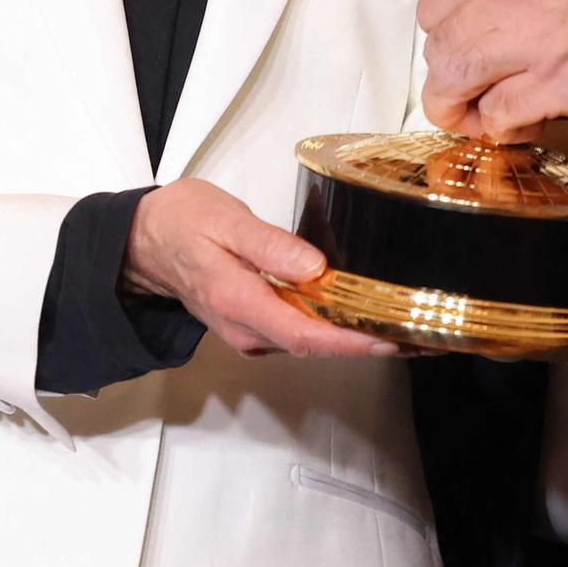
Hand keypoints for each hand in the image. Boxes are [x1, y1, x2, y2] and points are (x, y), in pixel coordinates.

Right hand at [122, 180, 397, 359]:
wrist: (146, 241)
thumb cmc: (183, 223)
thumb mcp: (225, 220)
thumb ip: (269, 246)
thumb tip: (313, 267)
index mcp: (239, 301)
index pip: (306, 334)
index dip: (352, 342)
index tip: (393, 339)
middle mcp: (246, 329)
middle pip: (316, 346)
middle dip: (369, 344)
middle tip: (421, 334)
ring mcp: (250, 332)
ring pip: (312, 342)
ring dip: (357, 337)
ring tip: (406, 324)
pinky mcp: (256, 325)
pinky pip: (303, 332)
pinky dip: (336, 328)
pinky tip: (364, 314)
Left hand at [417, 0, 567, 137]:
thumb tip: (484, 28)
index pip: (435, 7)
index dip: (444, 42)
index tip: (462, 59)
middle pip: (438, 48)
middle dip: (448, 80)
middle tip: (472, 97)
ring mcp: (534, 36)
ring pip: (452, 81)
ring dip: (463, 110)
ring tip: (488, 118)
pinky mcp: (560, 82)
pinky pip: (497, 115)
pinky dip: (502, 128)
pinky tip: (526, 124)